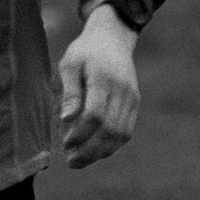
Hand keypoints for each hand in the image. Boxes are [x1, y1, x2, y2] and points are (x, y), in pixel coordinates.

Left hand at [59, 5, 140, 168]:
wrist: (112, 38)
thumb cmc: (85, 51)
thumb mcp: (70, 63)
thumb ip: (69, 91)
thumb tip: (66, 119)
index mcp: (104, 78)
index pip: (95, 115)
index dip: (80, 134)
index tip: (65, 144)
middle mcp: (122, 90)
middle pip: (110, 129)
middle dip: (90, 150)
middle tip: (71, 161)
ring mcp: (132, 97)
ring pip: (121, 134)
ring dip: (101, 152)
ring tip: (80, 161)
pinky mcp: (135, 103)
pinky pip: (126, 130)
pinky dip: (112, 145)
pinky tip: (95, 151)